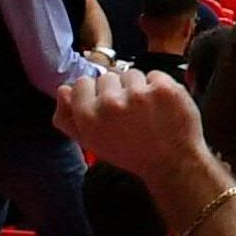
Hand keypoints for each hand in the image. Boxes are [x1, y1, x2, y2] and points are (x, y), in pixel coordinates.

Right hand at [54, 63, 218, 190]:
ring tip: (145, 110)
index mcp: (88, 117)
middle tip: (128, 113)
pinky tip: (161, 106)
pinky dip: (159, 87)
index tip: (106, 105)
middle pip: (107, 76)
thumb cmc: (130, 152)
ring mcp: (139, 94)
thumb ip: (68, 117)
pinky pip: (155, 75)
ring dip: (138, 87)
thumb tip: (63, 90)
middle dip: (117, 90)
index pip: (81, 83)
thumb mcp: (91, 142)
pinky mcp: (164, 89)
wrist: (172, 162)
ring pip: (131, 74)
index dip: (94, 93)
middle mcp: (110, 103)